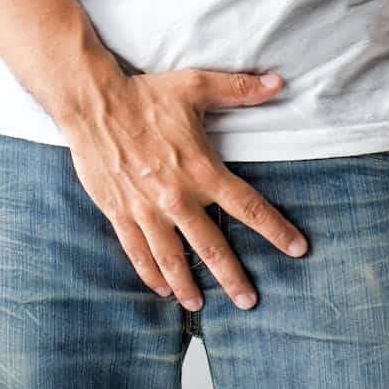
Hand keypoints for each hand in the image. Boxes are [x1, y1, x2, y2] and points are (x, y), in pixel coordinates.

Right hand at [62, 68, 308, 310]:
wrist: (91, 104)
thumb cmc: (146, 95)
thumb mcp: (196, 86)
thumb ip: (239, 90)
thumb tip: (277, 83)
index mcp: (202, 171)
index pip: (248, 207)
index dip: (276, 230)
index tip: (297, 249)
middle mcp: (177, 198)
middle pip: (212, 247)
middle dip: (233, 278)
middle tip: (250, 301)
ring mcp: (146, 210)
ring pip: (172, 259)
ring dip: (188, 285)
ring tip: (201, 306)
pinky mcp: (120, 213)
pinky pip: (137, 252)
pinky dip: (150, 274)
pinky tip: (162, 289)